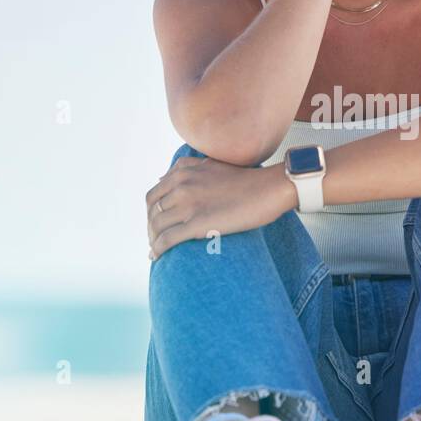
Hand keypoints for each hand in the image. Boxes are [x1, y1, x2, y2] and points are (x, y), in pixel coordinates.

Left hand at [146, 156, 296, 260]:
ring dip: (153, 240)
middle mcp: (181, 186)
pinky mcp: (198, 224)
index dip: (151, 212)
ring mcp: (188, 204)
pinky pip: (167, 239)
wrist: (270, 188)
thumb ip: (187, 168)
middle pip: (152, 212)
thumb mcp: (211, 164)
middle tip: (156, 240)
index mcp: (183, 172)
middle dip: (150, 228)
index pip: (154, 195)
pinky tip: (156, 257)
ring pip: (157, 226)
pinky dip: (158, 250)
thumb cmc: (247, 179)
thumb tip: (164, 177)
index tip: (157, 224)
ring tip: (157, 250)